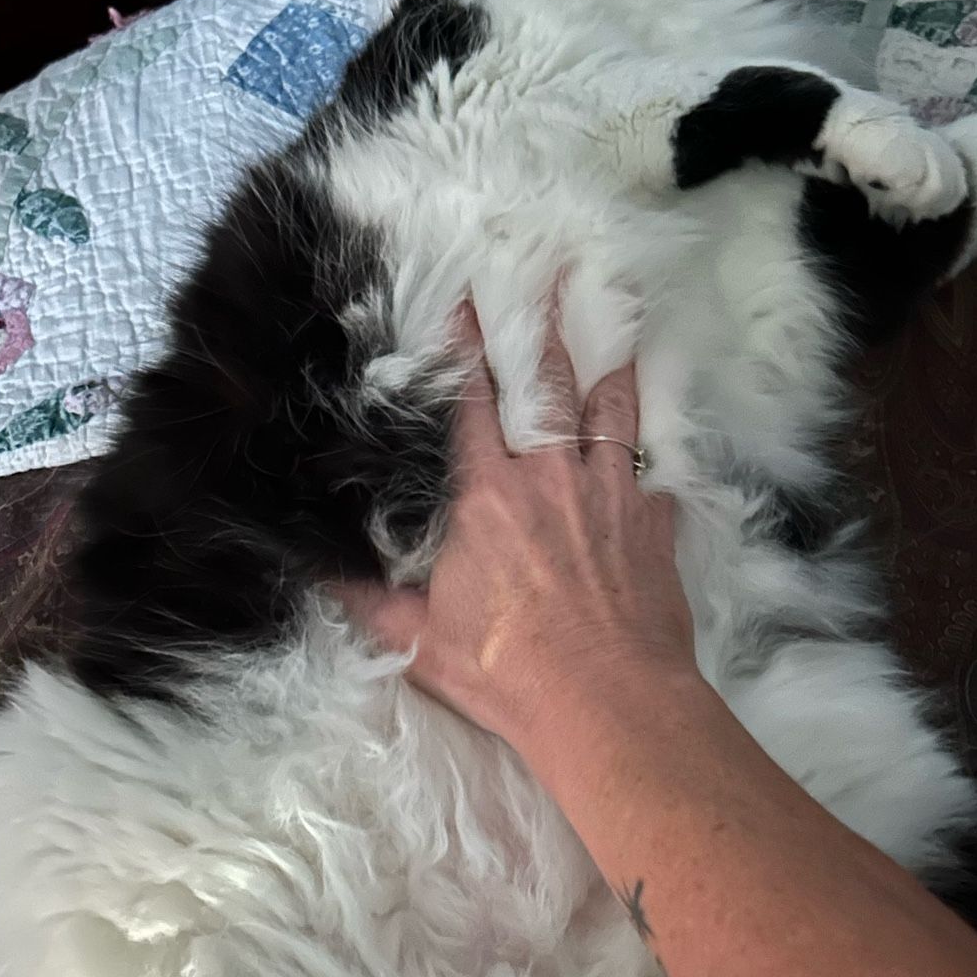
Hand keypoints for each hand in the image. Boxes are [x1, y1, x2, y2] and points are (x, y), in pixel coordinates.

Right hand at [340, 306, 698, 756]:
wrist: (608, 702)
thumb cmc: (510, 672)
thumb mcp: (420, 642)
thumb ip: (370, 602)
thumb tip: (318, 576)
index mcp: (487, 496)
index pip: (471, 402)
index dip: (464, 347)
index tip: (463, 299)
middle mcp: (551, 478)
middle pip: (549, 384)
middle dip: (544, 326)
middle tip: (550, 275)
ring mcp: (611, 494)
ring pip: (613, 409)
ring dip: (611, 365)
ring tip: (617, 322)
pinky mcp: (655, 524)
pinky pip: (656, 471)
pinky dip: (654, 454)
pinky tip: (659, 441)